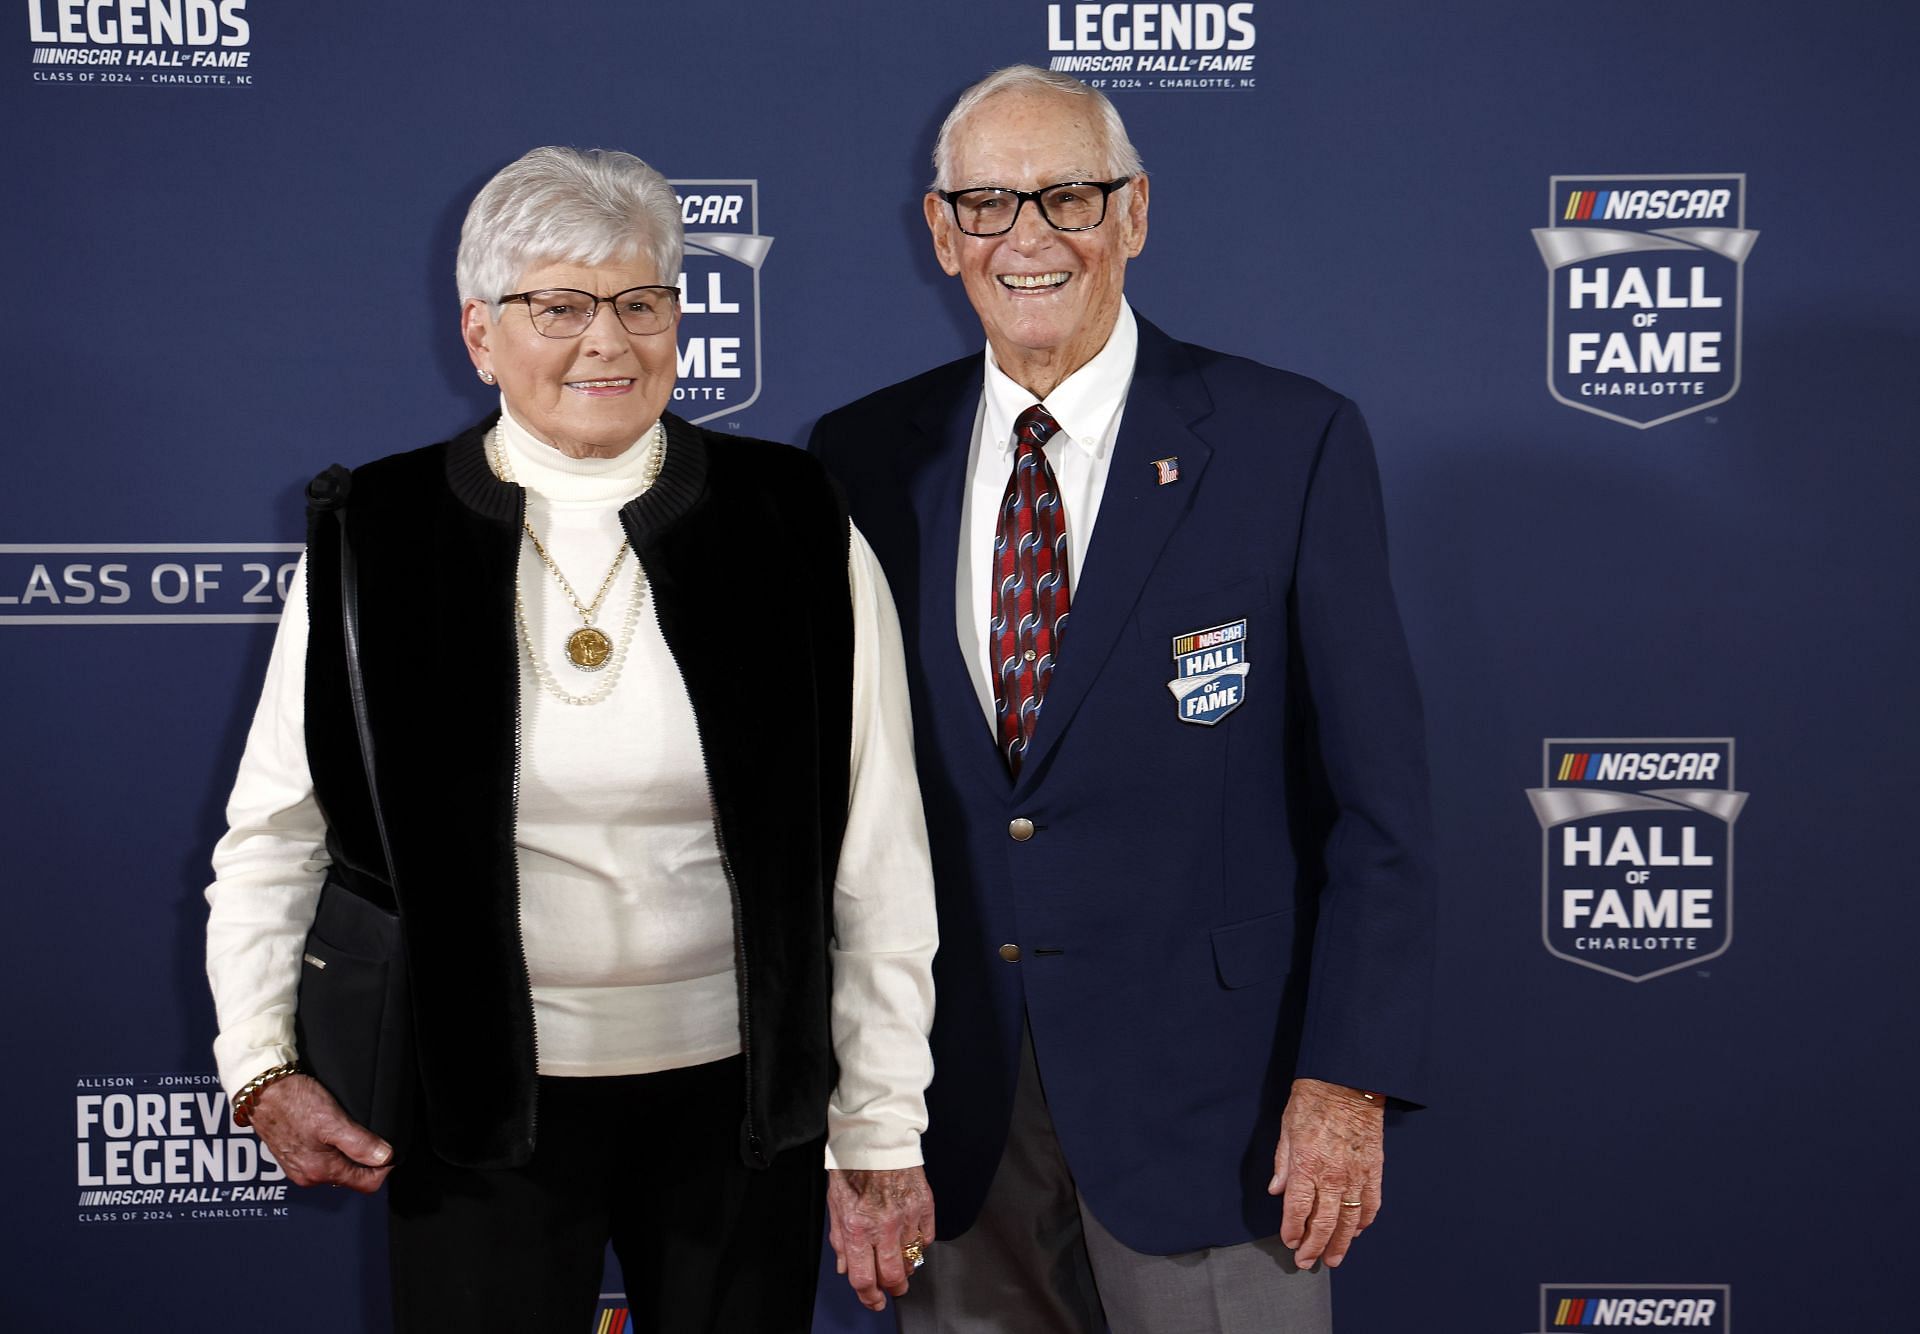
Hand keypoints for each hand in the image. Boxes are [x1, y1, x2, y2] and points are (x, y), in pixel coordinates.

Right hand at [248, 1074, 392, 1193]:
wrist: (261, 1091)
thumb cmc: (294, 1103)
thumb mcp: (334, 1121)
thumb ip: (360, 1144)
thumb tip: (385, 1158)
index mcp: (320, 1171)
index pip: (367, 1184)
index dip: (384, 1167)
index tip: (390, 1149)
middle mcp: (308, 1176)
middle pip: (352, 1177)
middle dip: (367, 1160)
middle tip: (372, 1134)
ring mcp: (298, 1168)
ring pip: (337, 1168)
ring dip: (349, 1153)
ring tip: (351, 1129)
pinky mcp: (292, 1156)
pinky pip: (322, 1160)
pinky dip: (333, 1149)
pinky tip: (333, 1131)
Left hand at [826, 1166, 935, 1311]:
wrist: (876, 1137)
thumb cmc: (852, 1167)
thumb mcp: (835, 1204)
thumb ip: (840, 1241)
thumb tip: (847, 1268)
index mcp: (857, 1227)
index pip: (864, 1278)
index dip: (869, 1297)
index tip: (873, 1301)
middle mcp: (883, 1226)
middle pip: (894, 1276)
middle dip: (893, 1289)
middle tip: (892, 1289)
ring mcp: (908, 1216)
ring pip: (912, 1260)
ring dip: (906, 1267)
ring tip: (899, 1262)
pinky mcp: (925, 1205)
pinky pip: (927, 1238)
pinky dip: (919, 1244)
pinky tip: (910, 1238)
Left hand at [1268, 1078, 1382, 1268]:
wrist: (1348, 1082)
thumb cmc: (1312, 1101)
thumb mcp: (1286, 1129)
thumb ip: (1282, 1164)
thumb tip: (1276, 1191)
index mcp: (1306, 1165)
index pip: (1298, 1210)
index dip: (1294, 1231)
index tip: (1290, 1243)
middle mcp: (1332, 1175)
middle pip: (1324, 1222)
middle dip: (1315, 1246)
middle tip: (1308, 1262)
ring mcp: (1357, 1175)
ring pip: (1350, 1220)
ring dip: (1341, 1243)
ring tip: (1334, 1259)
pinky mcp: (1374, 1170)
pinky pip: (1372, 1203)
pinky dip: (1365, 1220)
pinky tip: (1358, 1231)